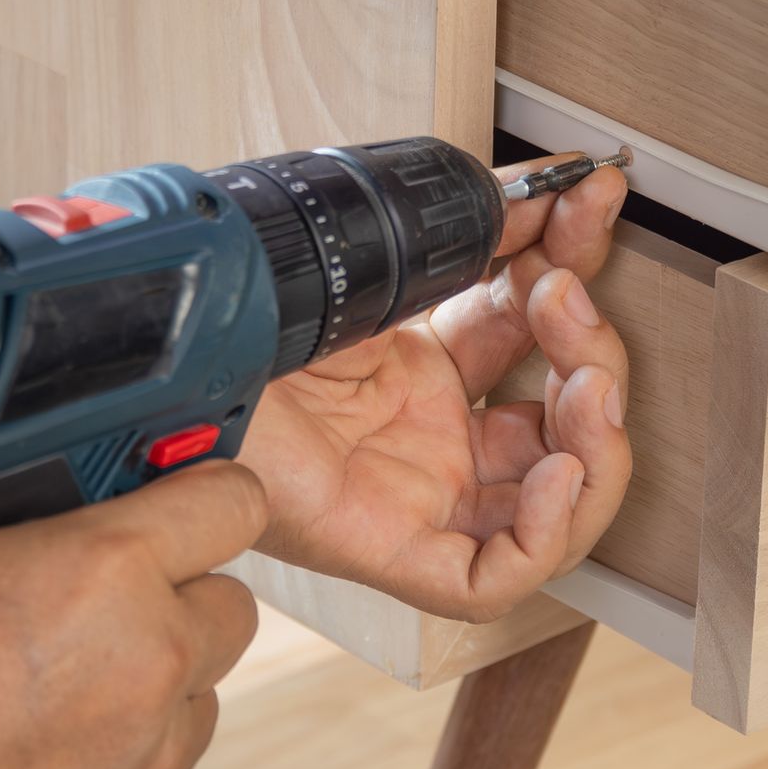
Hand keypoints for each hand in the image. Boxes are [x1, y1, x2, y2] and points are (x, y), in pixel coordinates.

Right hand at [0, 464, 266, 768]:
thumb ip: (36, 506)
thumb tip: (88, 481)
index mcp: (109, 567)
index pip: (233, 501)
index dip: (207, 499)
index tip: (192, 508)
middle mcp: (150, 659)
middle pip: (230, 608)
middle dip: (180, 604)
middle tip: (103, 616)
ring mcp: (151, 757)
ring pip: (202, 699)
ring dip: (157, 692)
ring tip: (56, 701)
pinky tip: (49, 765)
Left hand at [244, 157, 631, 621]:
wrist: (172, 362)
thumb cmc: (241, 324)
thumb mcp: (380, 267)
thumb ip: (470, 236)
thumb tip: (553, 192)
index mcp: (416, 367)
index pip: (531, 332)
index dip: (571, 265)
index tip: (586, 202)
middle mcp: (424, 436)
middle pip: (559, 423)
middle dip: (593, 351)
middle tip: (568, 290)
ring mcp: (412, 496)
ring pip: (551, 508)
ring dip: (595, 442)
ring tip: (587, 382)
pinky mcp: (389, 552)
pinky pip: (491, 576)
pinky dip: (547, 534)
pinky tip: (556, 473)